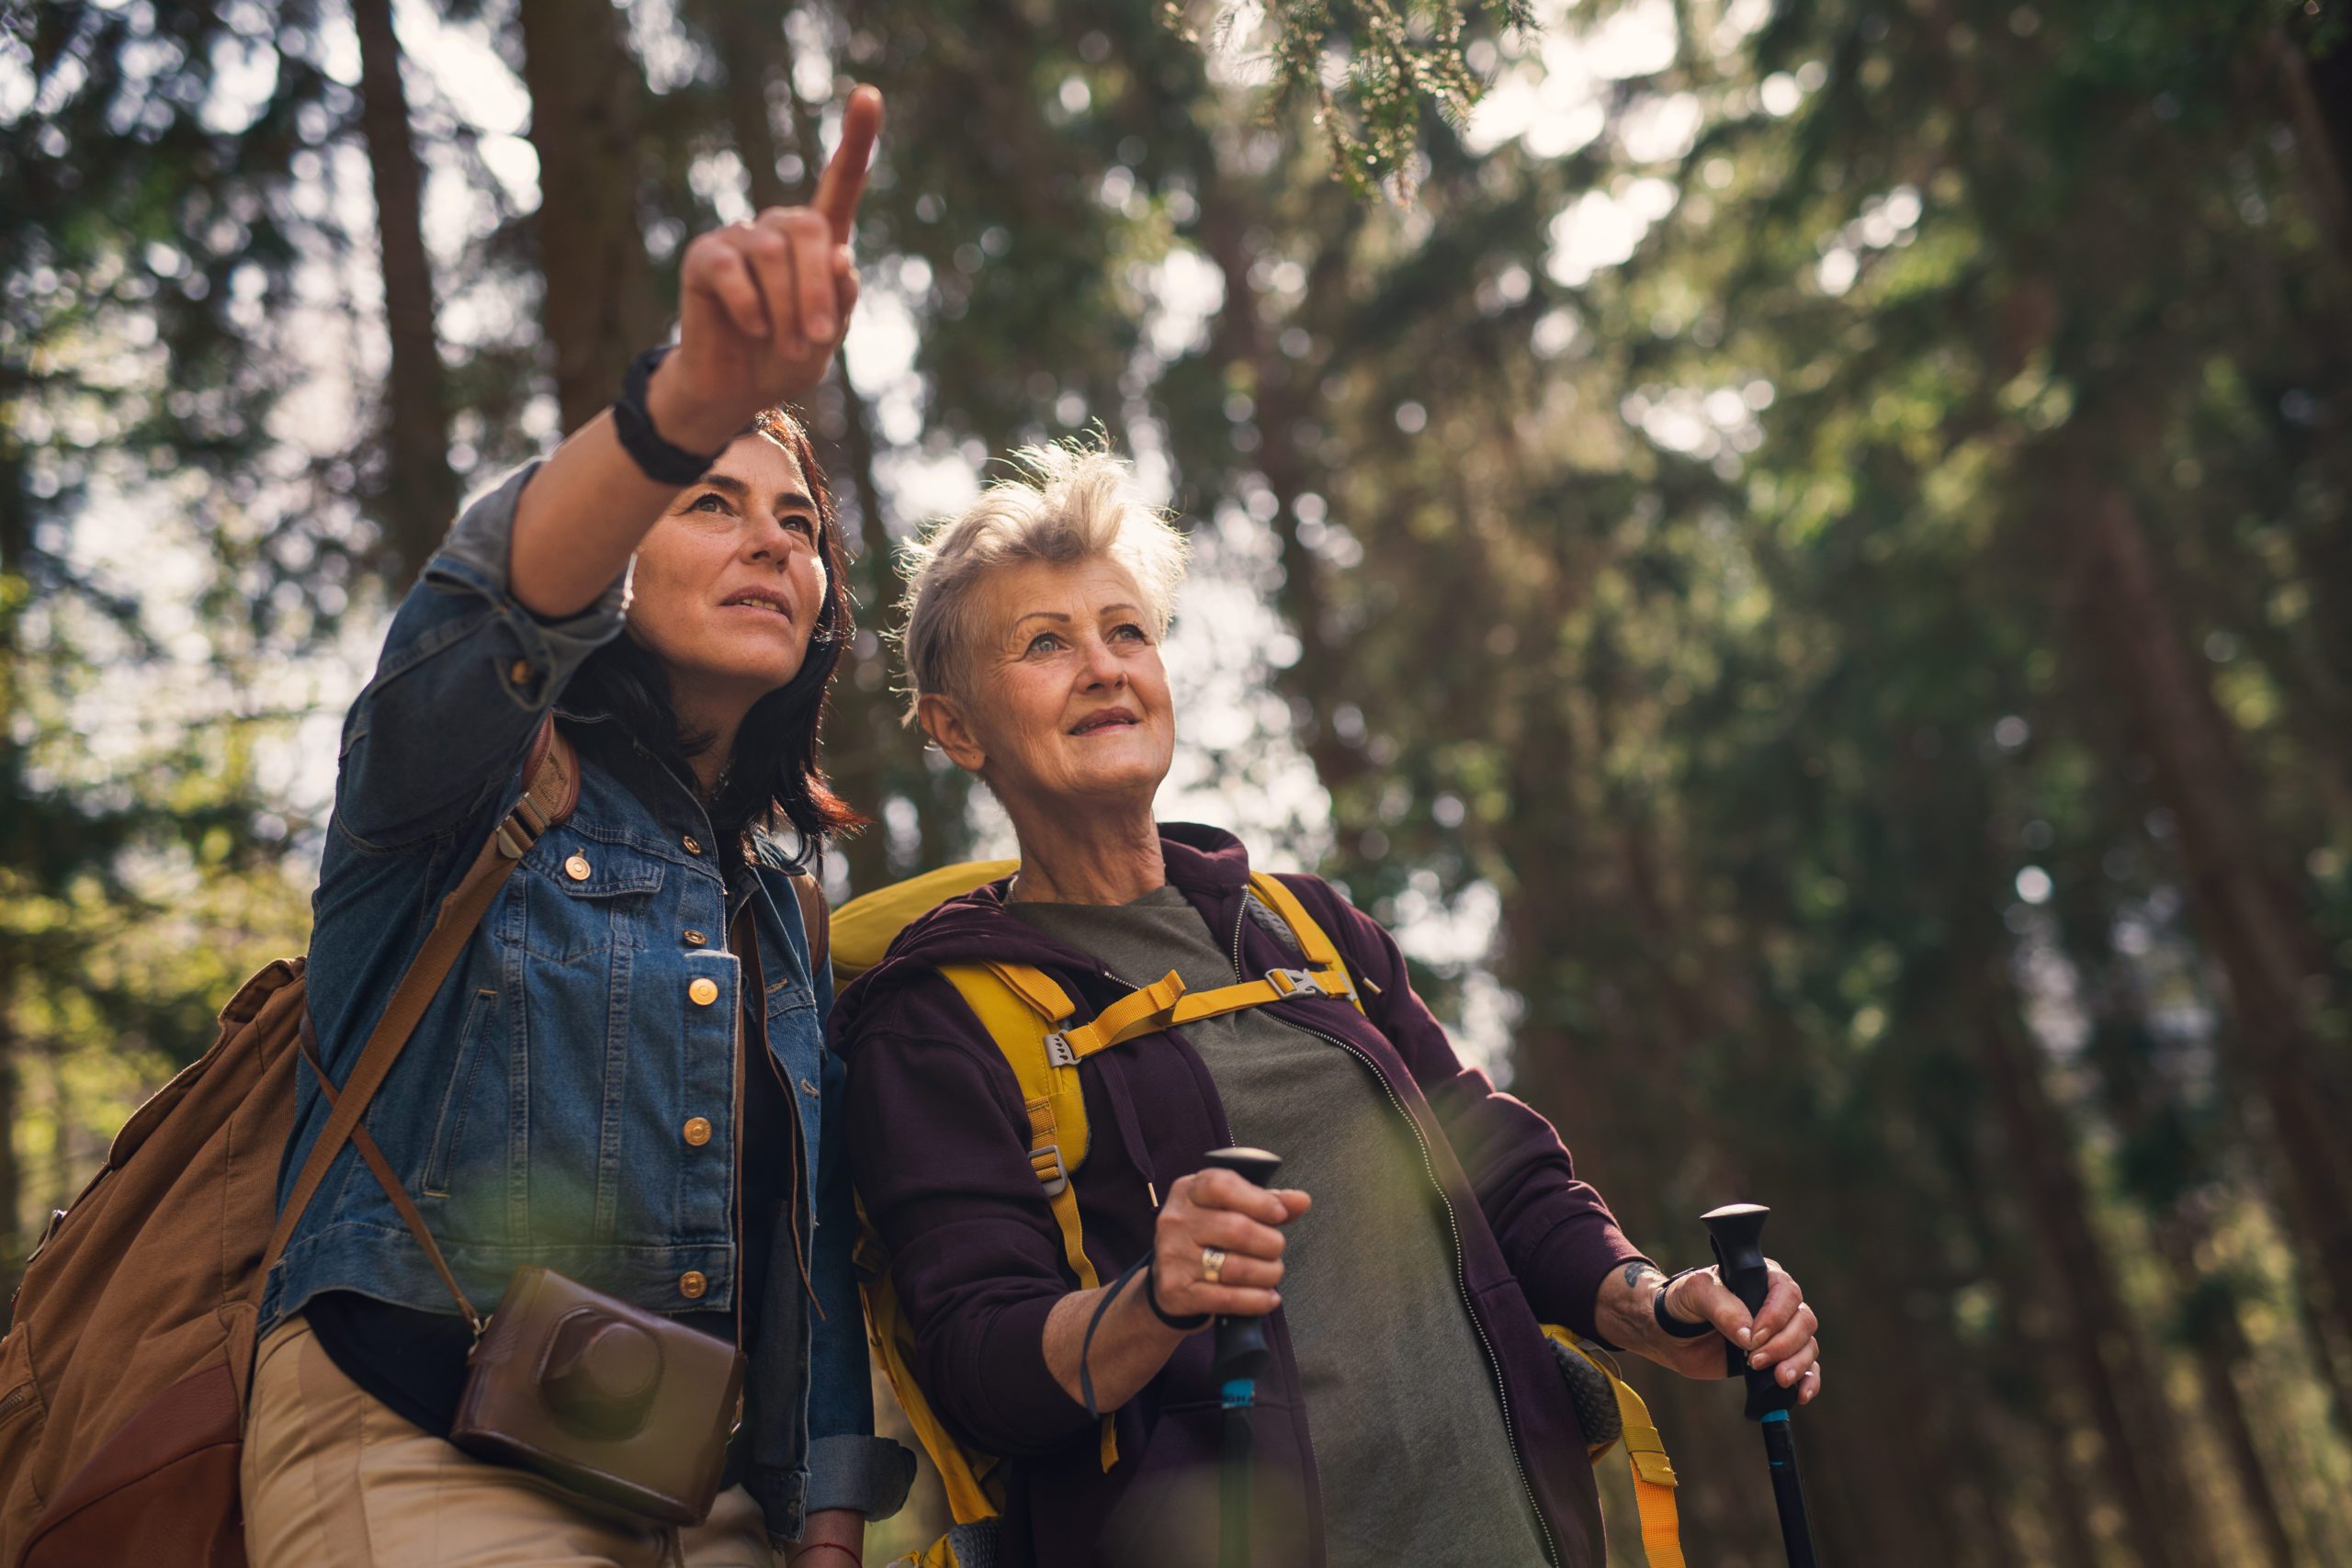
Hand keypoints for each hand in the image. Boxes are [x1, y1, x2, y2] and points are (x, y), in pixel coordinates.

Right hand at [649, 85, 882, 450]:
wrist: (735, 390)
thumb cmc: (786, 358)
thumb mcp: (827, 337)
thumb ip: (840, 301)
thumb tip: (842, 255)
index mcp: (819, 242)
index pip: (841, 183)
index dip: (856, 140)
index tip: (870, 95)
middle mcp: (780, 229)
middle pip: (810, 229)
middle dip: (819, 288)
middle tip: (819, 338)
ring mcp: (740, 239)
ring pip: (774, 254)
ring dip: (788, 308)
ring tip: (788, 345)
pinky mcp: (705, 257)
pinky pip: (734, 271)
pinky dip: (752, 307)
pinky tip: (752, 329)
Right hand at [1150, 1167, 1310, 1321]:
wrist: (1167, 1280)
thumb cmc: (1206, 1237)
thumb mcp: (1228, 1209)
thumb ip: (1266, 1202)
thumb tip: (1301, 1201)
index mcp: (1188, 1191)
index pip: (1222, 1186)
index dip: (1258, 1200)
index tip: (1280, 1214)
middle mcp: (1176, 1221)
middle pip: (1236, 1229)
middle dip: (1270, 1243)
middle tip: (1276, 1249)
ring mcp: (1174, 1257)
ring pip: (1235, 1267)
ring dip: (1267, 1273)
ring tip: (1273, 1273)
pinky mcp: (1178, 1291)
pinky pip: (1228, 1298)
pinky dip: (1256, 1300)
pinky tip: (1268, 1298)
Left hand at [1663, 1260, 1821, 1401]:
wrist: (1671, 1333)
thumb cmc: (1685, 1302)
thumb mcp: (1697, 1293)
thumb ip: (1723, 1309)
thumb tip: (1749, 1336)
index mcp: (1762, 1279)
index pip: (1787, 1293)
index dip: (1775, 1317)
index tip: (1753, 1337)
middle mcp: (1777, 1306)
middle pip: (1804, 1322)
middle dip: (1784, 1345)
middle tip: (1756, 1360)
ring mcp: (1779, 1334)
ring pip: (1808, 1347)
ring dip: (1797, 1365)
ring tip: (1778, 1378)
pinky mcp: (1777, 1360)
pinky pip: (1807, 1370)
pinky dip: (1809, 1383)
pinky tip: (1801, 1395)